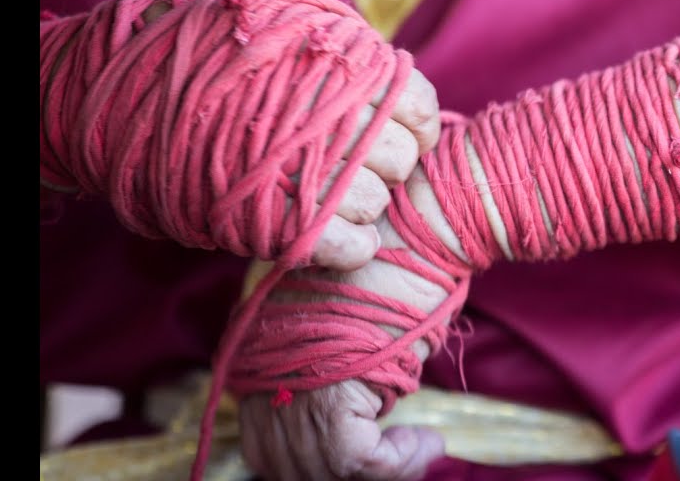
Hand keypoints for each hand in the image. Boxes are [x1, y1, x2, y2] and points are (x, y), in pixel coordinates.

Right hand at [140, 0, 441, 271]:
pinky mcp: (278, 222)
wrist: (127, 100)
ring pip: (375, 202)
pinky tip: (339, 236)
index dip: (414, 122)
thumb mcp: (280, 23)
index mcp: (334, 62)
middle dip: (386, 165)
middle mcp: (325, 112)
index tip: (403, 131)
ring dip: (363, 206)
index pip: (414, 100)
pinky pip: (350, 246)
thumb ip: (338, 49)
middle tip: (354, 164)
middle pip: (401, 157)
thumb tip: (395, 78)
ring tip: (333, 195)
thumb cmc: (211, 58)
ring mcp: (302, 168)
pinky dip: (351, 247)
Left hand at [238, 205, 454, 479]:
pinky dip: (395, 463)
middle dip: (336, 470)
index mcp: (256, 348)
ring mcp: (290, 380)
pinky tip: (423, 443)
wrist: (414, 224)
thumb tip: (353, 415)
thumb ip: (328, 360)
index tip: (369, 447)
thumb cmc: (393, 257)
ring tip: (415, 447)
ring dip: (375, 468)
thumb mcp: (342, 311)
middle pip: (281, 461)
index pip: (263, 439)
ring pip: (317, 467)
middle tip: (391, 458)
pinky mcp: (331, 391)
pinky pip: (354, 461)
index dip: (313, 459)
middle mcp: (262, 368)